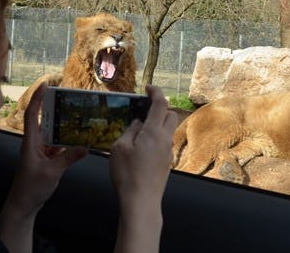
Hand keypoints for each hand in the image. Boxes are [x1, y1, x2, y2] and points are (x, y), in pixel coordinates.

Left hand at [0, 82, 86, 251]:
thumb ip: (68, 158)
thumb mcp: (52, 172)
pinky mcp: (45, 160)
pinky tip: (77, 139)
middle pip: (43, 120)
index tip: (45, 85)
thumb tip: (85, 147)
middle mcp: (34, 144)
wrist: (23, 206)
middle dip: (53, 107)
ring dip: (61, 125)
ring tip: (76, 115)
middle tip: (67, 97)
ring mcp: (40, 152)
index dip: (37, 99)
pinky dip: (66, 141)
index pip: (32, 115)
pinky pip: (56, 145)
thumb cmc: (31, 189)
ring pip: (51, 133)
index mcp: (31, 143)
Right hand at [109, 85, 178, 252]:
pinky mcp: (167, 163)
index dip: (156, 92)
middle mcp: (165, 139)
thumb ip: (130, 130)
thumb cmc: (128, 174)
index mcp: (153, 131)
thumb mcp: (120, 147)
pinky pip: (164, 143)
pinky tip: (141, 147)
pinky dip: (156, 138)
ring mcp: (168, 152)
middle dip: (160, 108)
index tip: (148, 88)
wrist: (142, 202)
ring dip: (157, 124)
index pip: (160, 104)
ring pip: (168, 130)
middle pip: (170, 115)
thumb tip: (138, 123)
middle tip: (143, 109)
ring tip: (138, 130)